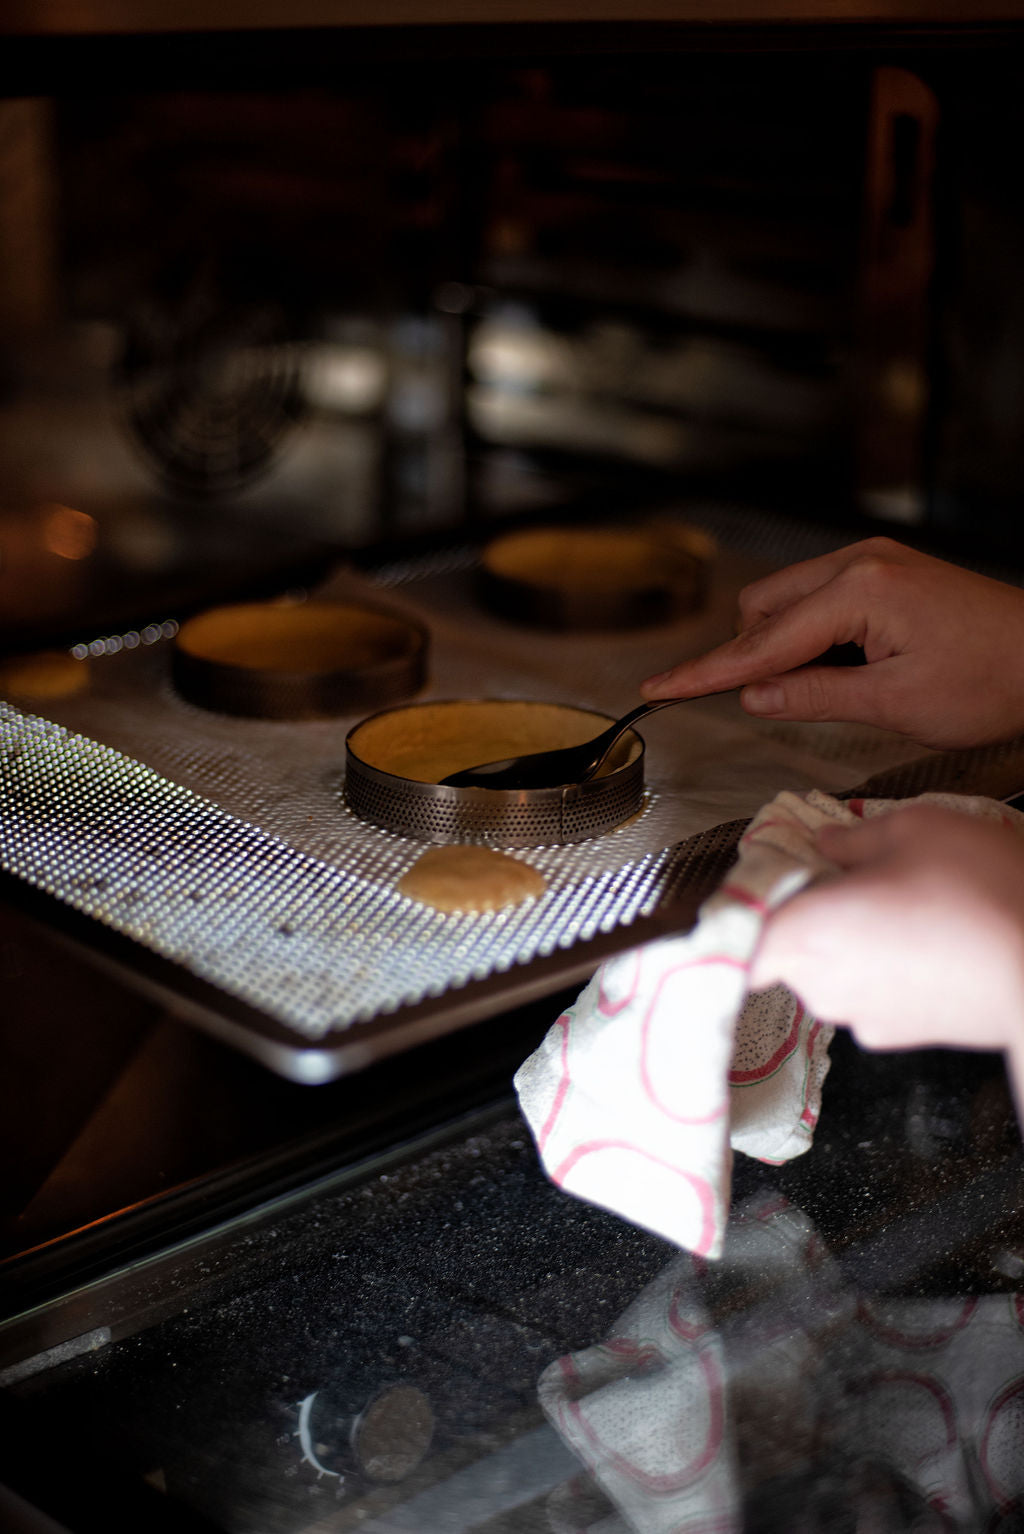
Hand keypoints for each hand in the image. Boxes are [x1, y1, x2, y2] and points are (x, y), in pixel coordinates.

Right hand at [640, 536, 1023, 748]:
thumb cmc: (990, 679)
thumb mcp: (895, 704)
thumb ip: (813, 696)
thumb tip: (754, 697)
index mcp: (858, 591)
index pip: (761, 643)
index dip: (705, 673)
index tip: (659, 688)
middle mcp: (858, 562)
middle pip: (761, 610)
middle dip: (752, 658)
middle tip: (777, 704)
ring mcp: (870, 562)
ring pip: (785, 603)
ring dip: (783, 647)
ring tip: (836, 686)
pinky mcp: (881, 572)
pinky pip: (816, 599)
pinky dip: (811, 635)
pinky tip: (846, 665)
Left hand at [750, 808, 1023, 1094]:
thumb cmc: (980, 892)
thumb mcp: (916, 829)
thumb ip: (853, 836)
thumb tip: (826, 843)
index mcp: (807, 932)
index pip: (735, 940)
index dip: (743, 912)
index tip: (765, 886)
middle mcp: (821, 985)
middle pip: (786, 948)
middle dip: (810, 913)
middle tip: (855, 879)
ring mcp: (859, 1018)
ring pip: (829, 970)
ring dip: (851, 940)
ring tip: (906, 906)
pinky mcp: (897, 1036)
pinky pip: (868, 992)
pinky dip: (885, 969)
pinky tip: (928, 941)